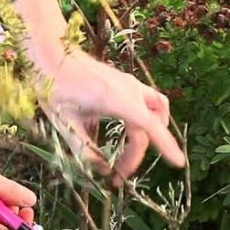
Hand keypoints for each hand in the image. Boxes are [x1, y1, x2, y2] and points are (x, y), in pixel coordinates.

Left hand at [13, 0, 185, 183]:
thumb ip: (85, 150)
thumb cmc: (55, 87)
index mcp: (119, 101)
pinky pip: (147, 101)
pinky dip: (147, 118)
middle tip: (118, 176)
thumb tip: (102, 170)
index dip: (167, 147)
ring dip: (151, 133)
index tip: (179, 163)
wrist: (49, 53)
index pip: (151, 128)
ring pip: (156, 110)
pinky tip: (128, 132)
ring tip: (132, 154)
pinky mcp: (124, 80)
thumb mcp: (66, 125)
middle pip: (148, 128)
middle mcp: (131, 90)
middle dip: (137, 155)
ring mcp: (129, 83)